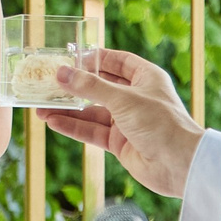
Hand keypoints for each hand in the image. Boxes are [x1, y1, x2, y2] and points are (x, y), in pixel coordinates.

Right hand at [34, 47, 204, 196]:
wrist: (179, 165)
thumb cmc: (160, 123)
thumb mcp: (123, 99)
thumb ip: (90, 87)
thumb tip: (62, 73)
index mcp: (146, 78)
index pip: (117, 61)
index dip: (94, 58)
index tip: (70, 56)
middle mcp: (136, 97)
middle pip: (100, 87)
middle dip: (75, 86)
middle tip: (49, 82)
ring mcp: (127, 121)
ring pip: (92, 112)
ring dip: (68, 110)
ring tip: (40, 107)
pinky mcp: (120, 142)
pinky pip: (92, 131)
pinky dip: (74, 127)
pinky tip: (53, 122)